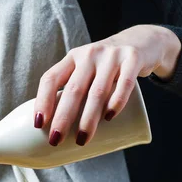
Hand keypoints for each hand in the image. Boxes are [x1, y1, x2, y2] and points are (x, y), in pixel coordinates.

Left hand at [34, 24, 180, 145]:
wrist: (143, 40)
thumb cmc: (106, 66)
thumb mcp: (87, 69)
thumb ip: (75, 90)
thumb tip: (60, 129)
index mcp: (72, 58)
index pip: (51, 78)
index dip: (42, 101)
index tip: (39, 124)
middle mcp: (89, 54)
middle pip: (73, 89)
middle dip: (63, 117)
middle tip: (56, 140)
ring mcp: (111, 56)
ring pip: (97, 91)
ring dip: (88, 118)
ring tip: (81, 139)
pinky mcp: (133, 59)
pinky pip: (125, 82)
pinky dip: (116, 101)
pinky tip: (109, 117)